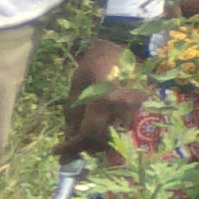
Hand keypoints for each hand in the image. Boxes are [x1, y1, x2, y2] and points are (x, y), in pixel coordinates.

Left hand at [62, 44, 146, 161]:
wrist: (118, 47)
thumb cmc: (92, 64)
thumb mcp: (76, 89)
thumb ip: (72, 117)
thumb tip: (67, 140)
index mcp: (104, 100)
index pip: (88, 133)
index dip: (71, 146)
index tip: (57, 151)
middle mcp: (123, 106)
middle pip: (103, 139)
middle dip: (84, 146)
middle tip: (69, 146)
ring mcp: (135, 106)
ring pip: (116, 136)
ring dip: (98, 141)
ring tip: (83, 137)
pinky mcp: (141, 105)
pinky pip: (124, 127)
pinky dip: (110, 132)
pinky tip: (99, 129)